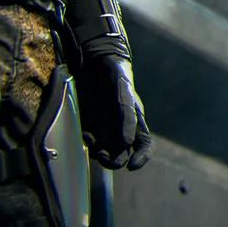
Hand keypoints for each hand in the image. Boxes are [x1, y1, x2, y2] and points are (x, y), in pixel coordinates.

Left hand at [82, 55, 151, 170]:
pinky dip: (88, 141)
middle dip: (112, 159)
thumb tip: (128, 143)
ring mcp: (105, 126)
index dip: (141, 158)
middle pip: (121, 153)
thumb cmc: (115, 75)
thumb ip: (126, 117)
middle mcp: (121, 126)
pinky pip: (90, 140)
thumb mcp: (123, 93)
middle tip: (101, 155)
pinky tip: (84, 133)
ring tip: (89, 138)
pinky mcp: (89, 123)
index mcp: (134, 120)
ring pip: (104, 149)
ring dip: (98, 150)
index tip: (132, 166)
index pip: (143, 145)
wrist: (95, 60)